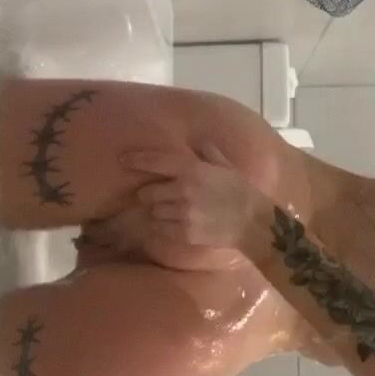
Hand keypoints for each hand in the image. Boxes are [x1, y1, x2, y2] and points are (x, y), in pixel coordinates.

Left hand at [121, 143, 261, 250]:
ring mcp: (182, 214)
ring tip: (172, 211)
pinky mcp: (184, 233)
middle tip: (159, 195)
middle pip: (148, 192)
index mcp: (193, 170)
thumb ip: (207, 153)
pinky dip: (164, 227)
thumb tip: (197, 142)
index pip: (157, 161)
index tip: (122, 159)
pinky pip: (161, 229)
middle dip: (150, 194)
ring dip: (158, 211)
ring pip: (153, 212)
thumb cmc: (239, 189)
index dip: (137, 160)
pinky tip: (177, 224)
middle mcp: (183, 191)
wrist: (252, 222)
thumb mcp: (225, 165)